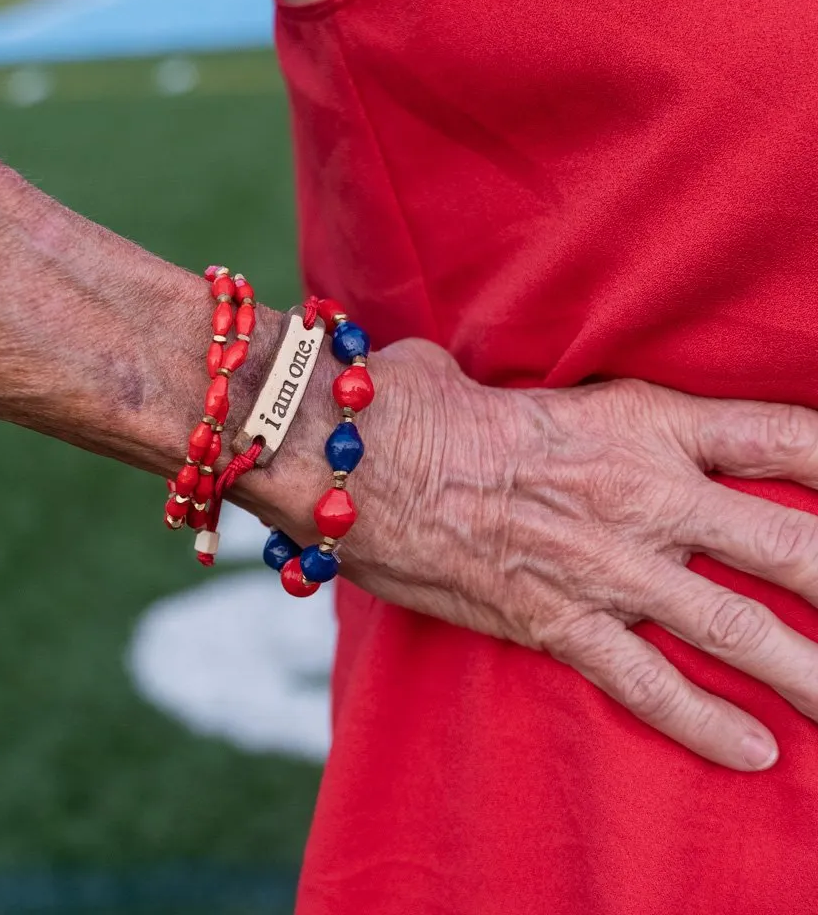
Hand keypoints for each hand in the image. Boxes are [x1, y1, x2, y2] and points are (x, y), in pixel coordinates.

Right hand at [340, 340, 817, 771]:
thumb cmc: (425, 402)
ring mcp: (606, 565)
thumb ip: (553, 395)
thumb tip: (533, 396)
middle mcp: (644, 495)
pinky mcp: (555, 621)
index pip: (781, 434)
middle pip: (789, 544)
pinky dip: (705, 724)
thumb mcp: (517, 376)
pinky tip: (758, 753)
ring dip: (807, 674)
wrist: (357, 457)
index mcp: (642, 422)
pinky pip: (646, 683)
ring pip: (737, 630)